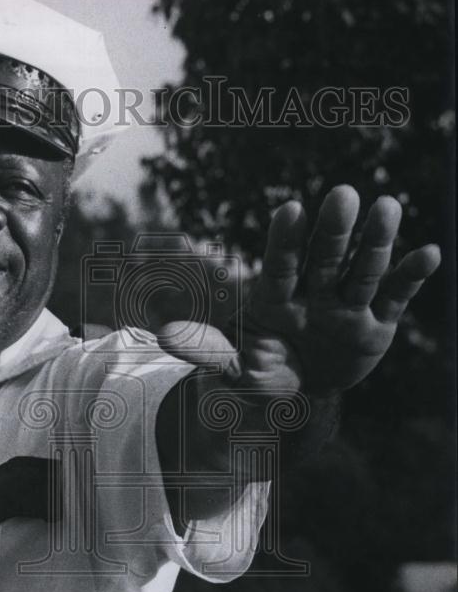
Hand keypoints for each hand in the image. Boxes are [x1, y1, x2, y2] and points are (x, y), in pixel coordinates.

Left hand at [158, 185, 440, 395]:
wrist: (295, 396)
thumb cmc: (257, 371)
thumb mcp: (231, 367)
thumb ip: (206, 348)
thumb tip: (163, 335)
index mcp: (275, 296)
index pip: (279, 265)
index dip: (285, 240)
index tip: (289, 210)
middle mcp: (314, 291)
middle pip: (324, 257)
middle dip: (332, 230)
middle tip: (342, 195)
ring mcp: (347, 305)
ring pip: (362, 268)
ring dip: (375, 241)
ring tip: (387, 207)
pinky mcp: (377, 323)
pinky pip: (395, 297)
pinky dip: (410, 276)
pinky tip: (428, 254)